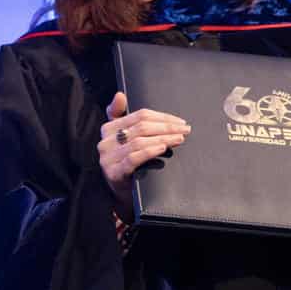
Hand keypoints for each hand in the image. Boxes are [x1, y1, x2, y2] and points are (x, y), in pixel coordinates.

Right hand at [98, 92, 188, 219]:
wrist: (121, 195)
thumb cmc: (127, 163)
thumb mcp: (124, 140)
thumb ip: (122, 116)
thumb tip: (120, 94)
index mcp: (108, 129)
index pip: (138, 116)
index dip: (162, 117)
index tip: (180, 121)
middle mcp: (105, 142)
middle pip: (141, 127)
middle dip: (166, 127)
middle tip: (185, 130)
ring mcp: (108, 158)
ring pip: (139, 141)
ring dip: (163, 138)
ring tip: (180, 139)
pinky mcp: (114, 173)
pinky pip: (134, 157)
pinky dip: (150, 151)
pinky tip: (163, 148)